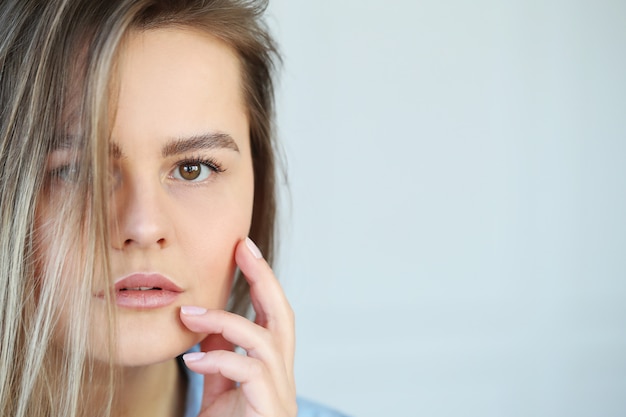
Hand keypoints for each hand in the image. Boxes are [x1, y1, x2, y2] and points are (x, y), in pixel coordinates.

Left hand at [180, 238, 296, 416]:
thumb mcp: (219, 388)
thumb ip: (218, 355)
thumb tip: (203, 320)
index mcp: (271, 364)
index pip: (272, 312)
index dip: (260, 278)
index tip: (242, 247)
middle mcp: (282, 373)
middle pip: (284, 314)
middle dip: (264, 277)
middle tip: (242, 248)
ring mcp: (279, 391)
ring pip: (267, 339)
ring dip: (227, 320)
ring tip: (189, 313)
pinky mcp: (270, 408)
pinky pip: (250, 372)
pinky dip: (221, 359)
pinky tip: (193, 359)